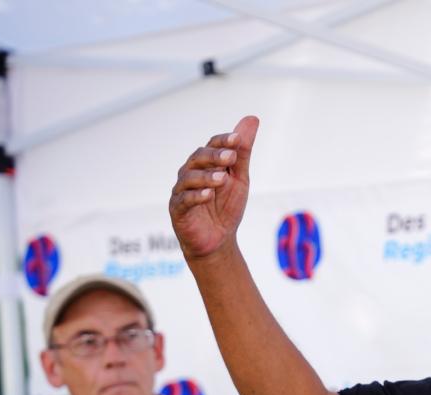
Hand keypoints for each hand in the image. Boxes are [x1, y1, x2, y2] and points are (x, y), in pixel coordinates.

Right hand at [169, 115, 258, 262]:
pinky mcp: (178, 209)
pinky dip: (196, 196)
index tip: (238, 139)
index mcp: (206, 164)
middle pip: (198, 158)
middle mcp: (190, 172)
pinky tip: (208, 194)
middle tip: (231, 157)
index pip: (212, 145)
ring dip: (207, 176)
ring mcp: (182, 190)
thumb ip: (243, 152)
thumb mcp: (239, 179)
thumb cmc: (226, 207)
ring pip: (190, 177)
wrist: (218, 240)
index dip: (223, 141)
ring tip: (223, 178)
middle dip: (215, 156)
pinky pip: (184, 199)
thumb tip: (252, 118)